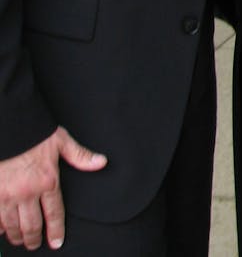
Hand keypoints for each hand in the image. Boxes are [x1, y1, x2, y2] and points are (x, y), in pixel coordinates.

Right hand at [0, 128, 105, 250]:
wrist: (9, 127)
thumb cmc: (33, 134)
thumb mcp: (61, 141)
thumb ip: (80, 155)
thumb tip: (101, 162)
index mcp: (47, 181)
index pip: (54, 213)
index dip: (55, 231)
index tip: (56, 242)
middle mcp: (26, 192)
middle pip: (31, 225)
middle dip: (34, 239)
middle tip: (35, 245)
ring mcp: (6, 195)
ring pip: (12, 225)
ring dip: (16, 236)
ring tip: (21, 240)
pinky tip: (2, 230)